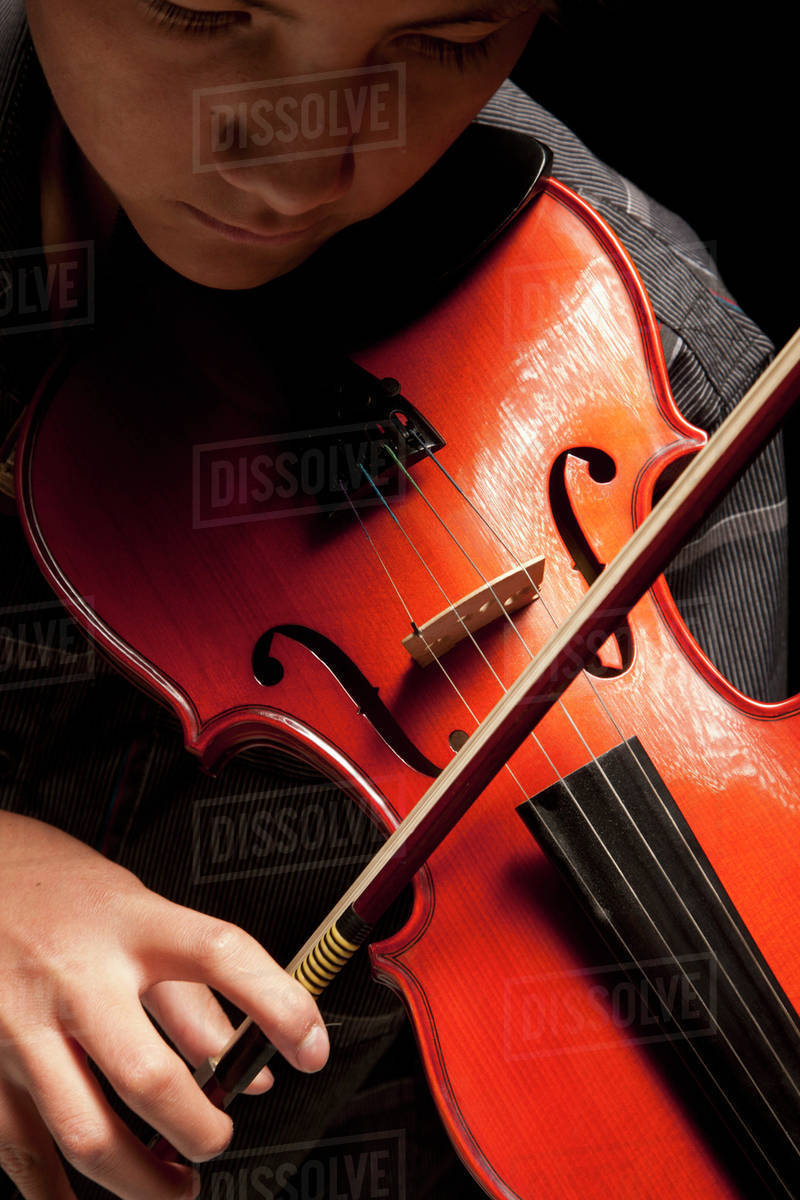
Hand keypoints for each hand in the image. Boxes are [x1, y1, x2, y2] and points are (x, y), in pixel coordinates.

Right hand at [0, 810, 328, 1198]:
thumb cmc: (61, 893)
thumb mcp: (138, 913)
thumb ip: (193, 996)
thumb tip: (249, 1070)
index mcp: (132, 924)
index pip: (221, 954)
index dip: (279, 1003)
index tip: (312, 1046)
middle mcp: (78, 974)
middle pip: (149, 1075)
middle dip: (199, 1130)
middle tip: (219, 1139)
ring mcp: (23, 1024)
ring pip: (86, 1132)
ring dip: (142, 1182)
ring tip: (174, 1185)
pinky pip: (23, 1151)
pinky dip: (59, 1194)